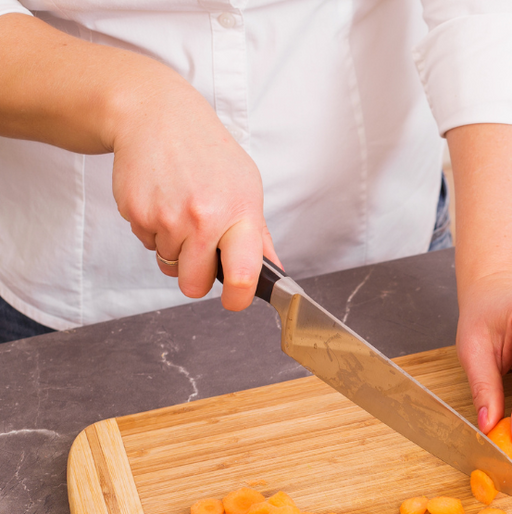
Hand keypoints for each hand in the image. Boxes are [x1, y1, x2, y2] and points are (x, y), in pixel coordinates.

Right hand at [109, 71, 279, 310]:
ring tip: (179, 209)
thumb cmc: (208, 152)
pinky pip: (147, 244)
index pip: (243, 274)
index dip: (238, 298)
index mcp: (239, 213)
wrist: (155, 114)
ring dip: (173, 247)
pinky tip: (161, 199)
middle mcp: (203, 218)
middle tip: (199, 250)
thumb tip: (273, 271)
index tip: (235, 299)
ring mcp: (166, 217)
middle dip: (196, 277)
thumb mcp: (246, 186)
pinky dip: (153, 230)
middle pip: (194, 285)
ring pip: (168, 265)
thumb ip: (259, 236)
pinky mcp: (136, 212)